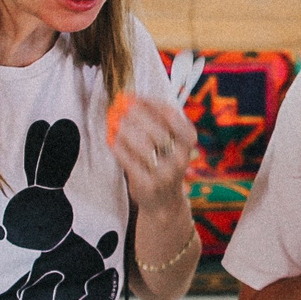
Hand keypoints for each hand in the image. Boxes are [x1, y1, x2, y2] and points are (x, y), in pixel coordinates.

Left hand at [107, 95, 197, 210]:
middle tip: (120, 107)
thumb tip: (127, 99)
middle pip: (157, 130)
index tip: (133, 97)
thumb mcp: (169, 141)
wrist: (164, 202)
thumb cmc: (162, 162)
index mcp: (188, 141)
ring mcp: (166, 173)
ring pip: (144, 146)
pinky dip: (118, 148)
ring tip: (114, 121)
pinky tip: (111, 140)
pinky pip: (130, 163)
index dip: (150, 103)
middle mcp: (181, 157)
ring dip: (126, 130)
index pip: (172, 115)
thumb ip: (155, 121)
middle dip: (136, 115)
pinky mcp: (149, 185)